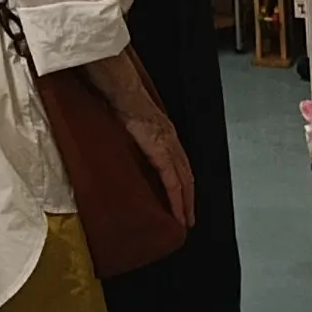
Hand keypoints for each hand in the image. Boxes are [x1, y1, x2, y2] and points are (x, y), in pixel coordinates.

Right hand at [105, 76, 196, 231]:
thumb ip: (135, 133)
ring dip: (186, 202)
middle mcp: (172, 139)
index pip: (179, 163)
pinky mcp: (160, 152)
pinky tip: (178, 212)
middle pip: (187, 175)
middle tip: (189, 217)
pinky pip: (173, 181)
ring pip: (184, 181)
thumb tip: (126, 143)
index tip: (183, 199)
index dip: (183, 182)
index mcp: (165, 132)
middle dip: (189, 198)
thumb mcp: (132, 120)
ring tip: (185, 220)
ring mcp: (169, 146)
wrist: (123, 91)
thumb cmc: (122, 101)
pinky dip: (177, 198)